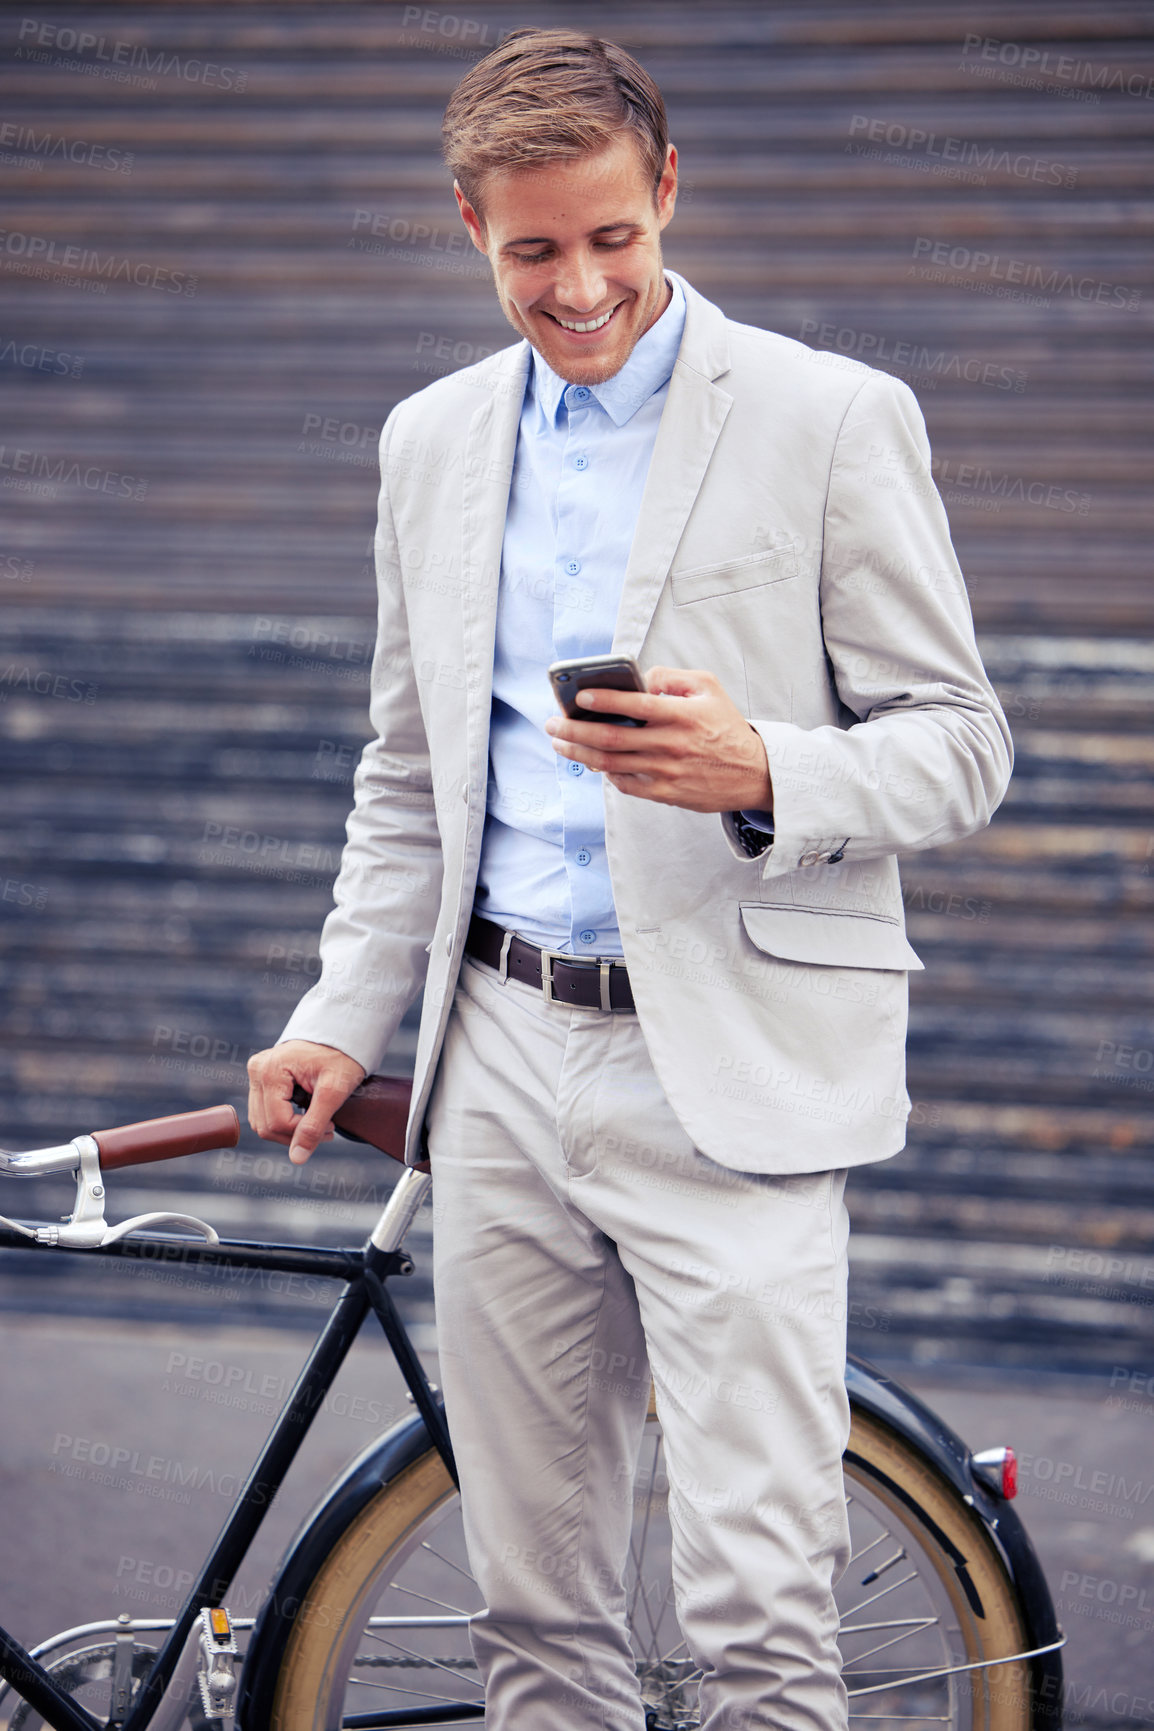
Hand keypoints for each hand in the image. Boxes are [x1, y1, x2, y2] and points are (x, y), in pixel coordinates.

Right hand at [247, 1039, 365, 1165]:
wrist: (342, 1035)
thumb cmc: (341, 1058)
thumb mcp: (333, 1092)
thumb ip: (314, 1126)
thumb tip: (297, 1158)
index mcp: (270, 1070)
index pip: (277, 1122)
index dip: (304, 1133)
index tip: (330, 1126)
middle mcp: (257, 1070)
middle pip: (266, 1125)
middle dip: (296, 1134)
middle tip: (326, 1128)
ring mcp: (256, 1074)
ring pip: (262, 1122)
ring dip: (289, 1130)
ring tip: (318, 1122)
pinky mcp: (261, 1079)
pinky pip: (264, 1112)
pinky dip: (284, 1120)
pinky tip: (305, 1114)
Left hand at [543, 665, 772, 814]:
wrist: (752, 773)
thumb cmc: (727, 726)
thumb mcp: (708, 688)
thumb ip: (672, 677)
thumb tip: (641, 679)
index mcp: (681, 715)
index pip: (635, 706)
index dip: (603, 701)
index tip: (577, 697)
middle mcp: (671, 744)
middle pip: (611, 738)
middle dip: (574, 730)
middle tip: (552, 723)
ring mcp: (666, 772)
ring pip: (611, 763)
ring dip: (579, 753)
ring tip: (559, 742)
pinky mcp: (665, 793)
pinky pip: (625, 783)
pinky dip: (604, 773)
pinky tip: (590, 762)